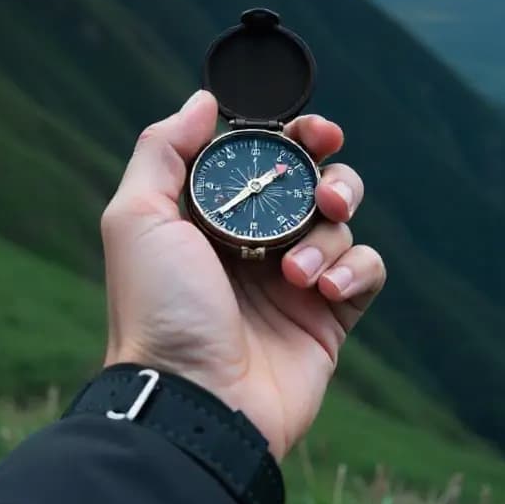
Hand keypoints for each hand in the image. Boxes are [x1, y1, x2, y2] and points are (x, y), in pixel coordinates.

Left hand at [101, 90, 385, 460]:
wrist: (194, 402)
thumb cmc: (159, 310)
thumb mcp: (138, 219)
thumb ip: (164, 151)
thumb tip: (202, 101)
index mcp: (214, 216)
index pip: (265, 159)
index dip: (293, 138)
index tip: (311, 130)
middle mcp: (257, 243)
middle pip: (314, 183)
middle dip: (330, 175)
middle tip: (325, 191)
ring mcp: (295, 281)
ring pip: (342, 224)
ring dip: (328, 235)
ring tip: (297, 270)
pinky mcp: (328, 317)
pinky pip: (366, 271)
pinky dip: (355, 270)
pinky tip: (324, 289)